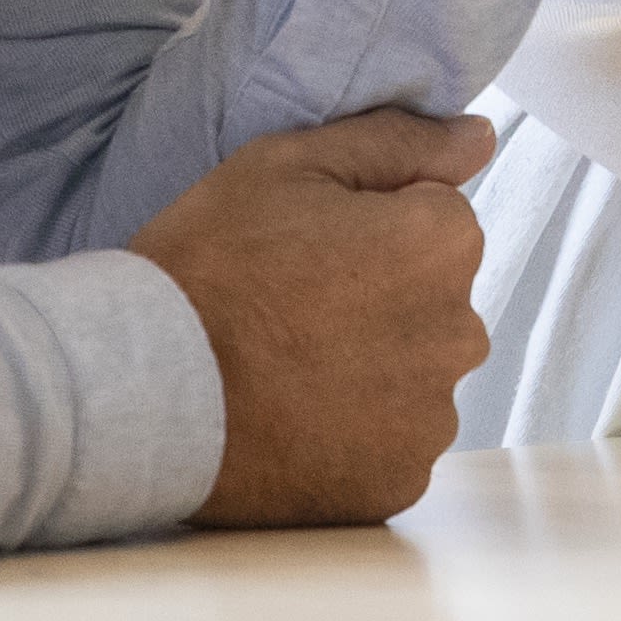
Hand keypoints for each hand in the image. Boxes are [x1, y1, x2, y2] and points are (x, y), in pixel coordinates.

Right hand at [126, 109, 496, 526]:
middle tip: (290, 307)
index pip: (436, 219)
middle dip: (380, 299)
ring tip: (284, 368)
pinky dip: (351, 435)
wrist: (141, 390)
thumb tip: (478, 137)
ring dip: (369, 370)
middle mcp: (459, 334)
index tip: (309, 248)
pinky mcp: (396, 483)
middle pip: (431, 302)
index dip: (370, 227)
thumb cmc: (208, 265)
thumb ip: (397, 142)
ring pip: (412, 376)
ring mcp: (429, 418)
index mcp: (442, 245)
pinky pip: (388, 444)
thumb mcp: (286, 166)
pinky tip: (291, 418)